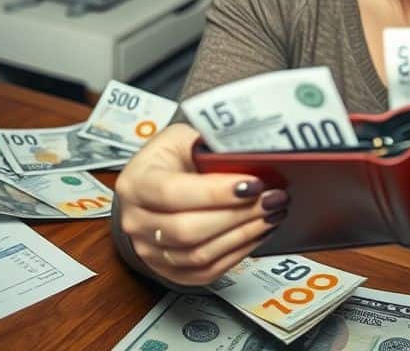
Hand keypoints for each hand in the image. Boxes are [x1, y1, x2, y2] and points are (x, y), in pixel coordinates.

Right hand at [114, 124, 287, 285]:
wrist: (152, 188)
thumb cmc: (171, 160)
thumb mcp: (184, 138)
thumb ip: (211, 147)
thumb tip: (252, 156)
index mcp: (136, 183)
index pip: (172, 193)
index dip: (215, 192)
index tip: (253, 184)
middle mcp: (136, 221)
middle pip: (188, 230)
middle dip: (239, 215)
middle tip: (273, 199)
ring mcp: (149, 251)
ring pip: (200, 255)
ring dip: (244, 235)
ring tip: (273, 214)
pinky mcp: (168, 270)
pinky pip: (206, 271)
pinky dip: (238, 253)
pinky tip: (258, 233)